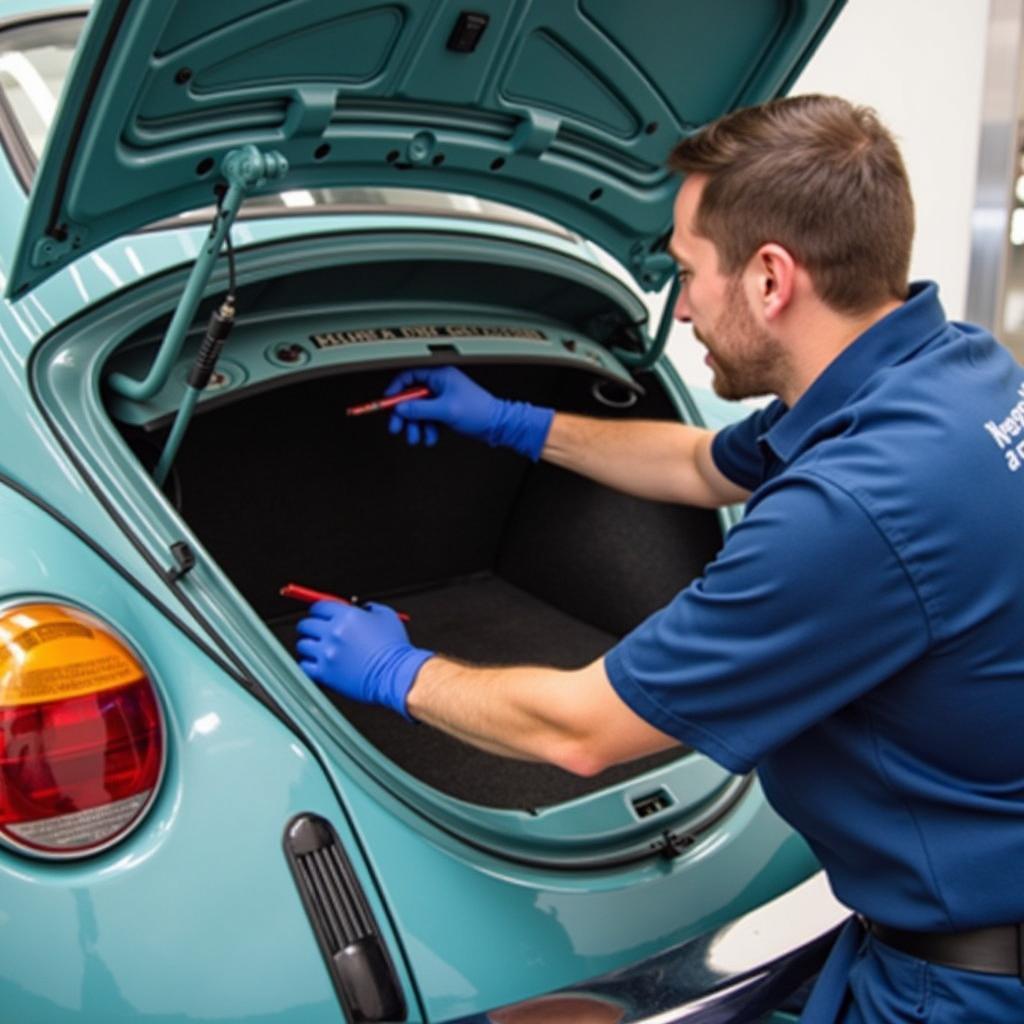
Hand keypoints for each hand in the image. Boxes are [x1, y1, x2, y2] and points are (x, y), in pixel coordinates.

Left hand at [296, 600, 432, 718]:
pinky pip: (304, 666)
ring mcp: (328, 654)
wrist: (397, 674)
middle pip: (306, 624)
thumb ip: (371, 609)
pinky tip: (315, 664)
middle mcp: (333, 633)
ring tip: (315, 649)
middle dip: (310, 626)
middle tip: (314, 631)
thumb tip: (361, 608)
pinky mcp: (326, 673)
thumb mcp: (387, 617)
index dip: (318, 610)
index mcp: (347, 616)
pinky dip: (307, 664)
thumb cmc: (394, 648)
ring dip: (308, 646)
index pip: (319, 607)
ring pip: (302, 645)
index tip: (318, 615)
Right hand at [385, 366, 553, 459]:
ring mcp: (442, 398)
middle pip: (411, 397)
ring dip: (416, 426)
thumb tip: (400, 409)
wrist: (498, 424)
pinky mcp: (446, 411)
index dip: (396, 390)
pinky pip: (429, 419)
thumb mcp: (446, 410)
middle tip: (397, 428)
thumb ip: (420, 409)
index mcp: (440, 375)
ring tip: (417, 439)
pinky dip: (427, 429)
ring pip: (419, 411)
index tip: (388, 404)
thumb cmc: (479, 411)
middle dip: (404, 415)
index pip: (409, 376)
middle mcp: (439, 384)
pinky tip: (431, 438)